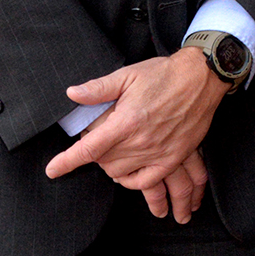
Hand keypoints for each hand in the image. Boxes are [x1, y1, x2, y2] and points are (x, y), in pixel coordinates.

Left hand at [44, 48, 227, 223]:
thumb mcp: (128, 75)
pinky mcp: (174, 157)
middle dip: (95, 154)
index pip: (89, 149)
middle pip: (104, 163)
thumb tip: (72, 93)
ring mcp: (159, 152)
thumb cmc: (164, 74)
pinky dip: (133, 181)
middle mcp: (141, 141)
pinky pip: (147, 181)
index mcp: (126, 121)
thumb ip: (99, 89)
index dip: (67, 162)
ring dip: (112, 166)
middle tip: (101, 138)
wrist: (202, 77)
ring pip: (122, 174)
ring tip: (115, 151)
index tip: (52, 171)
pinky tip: (129, 173)